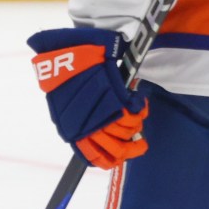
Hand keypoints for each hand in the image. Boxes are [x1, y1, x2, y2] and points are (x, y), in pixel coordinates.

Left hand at [28, 28, 148, 168]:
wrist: (68, 50)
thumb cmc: (69, 74)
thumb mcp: (67, 103)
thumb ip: (80, 121)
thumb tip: (94, 134)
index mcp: (74, 130)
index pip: (97, 157)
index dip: (114, 158)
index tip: (123, 152)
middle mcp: (88, 126)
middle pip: (118, 149)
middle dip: (132, 144)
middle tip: (137, 137)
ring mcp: (103, 112)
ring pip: (128, 131)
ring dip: (136, 123)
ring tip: (134, 112)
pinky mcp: (115, 97)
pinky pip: (135, 112)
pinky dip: (141, 107)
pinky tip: (138, 100)